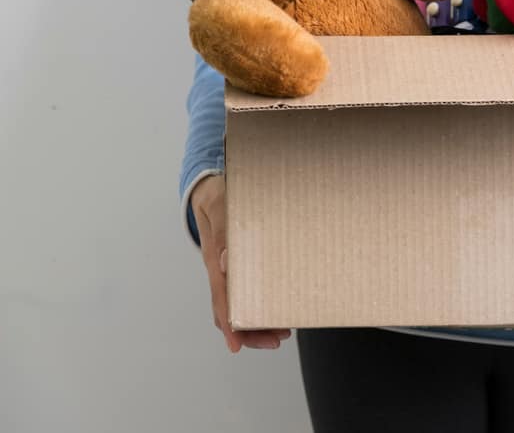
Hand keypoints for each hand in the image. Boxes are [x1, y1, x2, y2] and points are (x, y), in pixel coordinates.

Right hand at [190, 174, 291, 351]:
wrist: (211, 188)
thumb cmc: (217, 196)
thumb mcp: (220, 204)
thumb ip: (223, 230)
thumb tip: (225, 263)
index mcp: (214, 259)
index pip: (220, 298)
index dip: (228, 323)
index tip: (236, 344)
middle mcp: (220, 270)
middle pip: (229, 311)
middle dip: (250, 332)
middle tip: (277, 340)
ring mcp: (228, 271)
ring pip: (239, 306)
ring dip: (257, 323)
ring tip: (283, 332)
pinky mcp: (238, 267)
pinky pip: (246, 293)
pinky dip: (261, 305)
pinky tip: (279, 308)